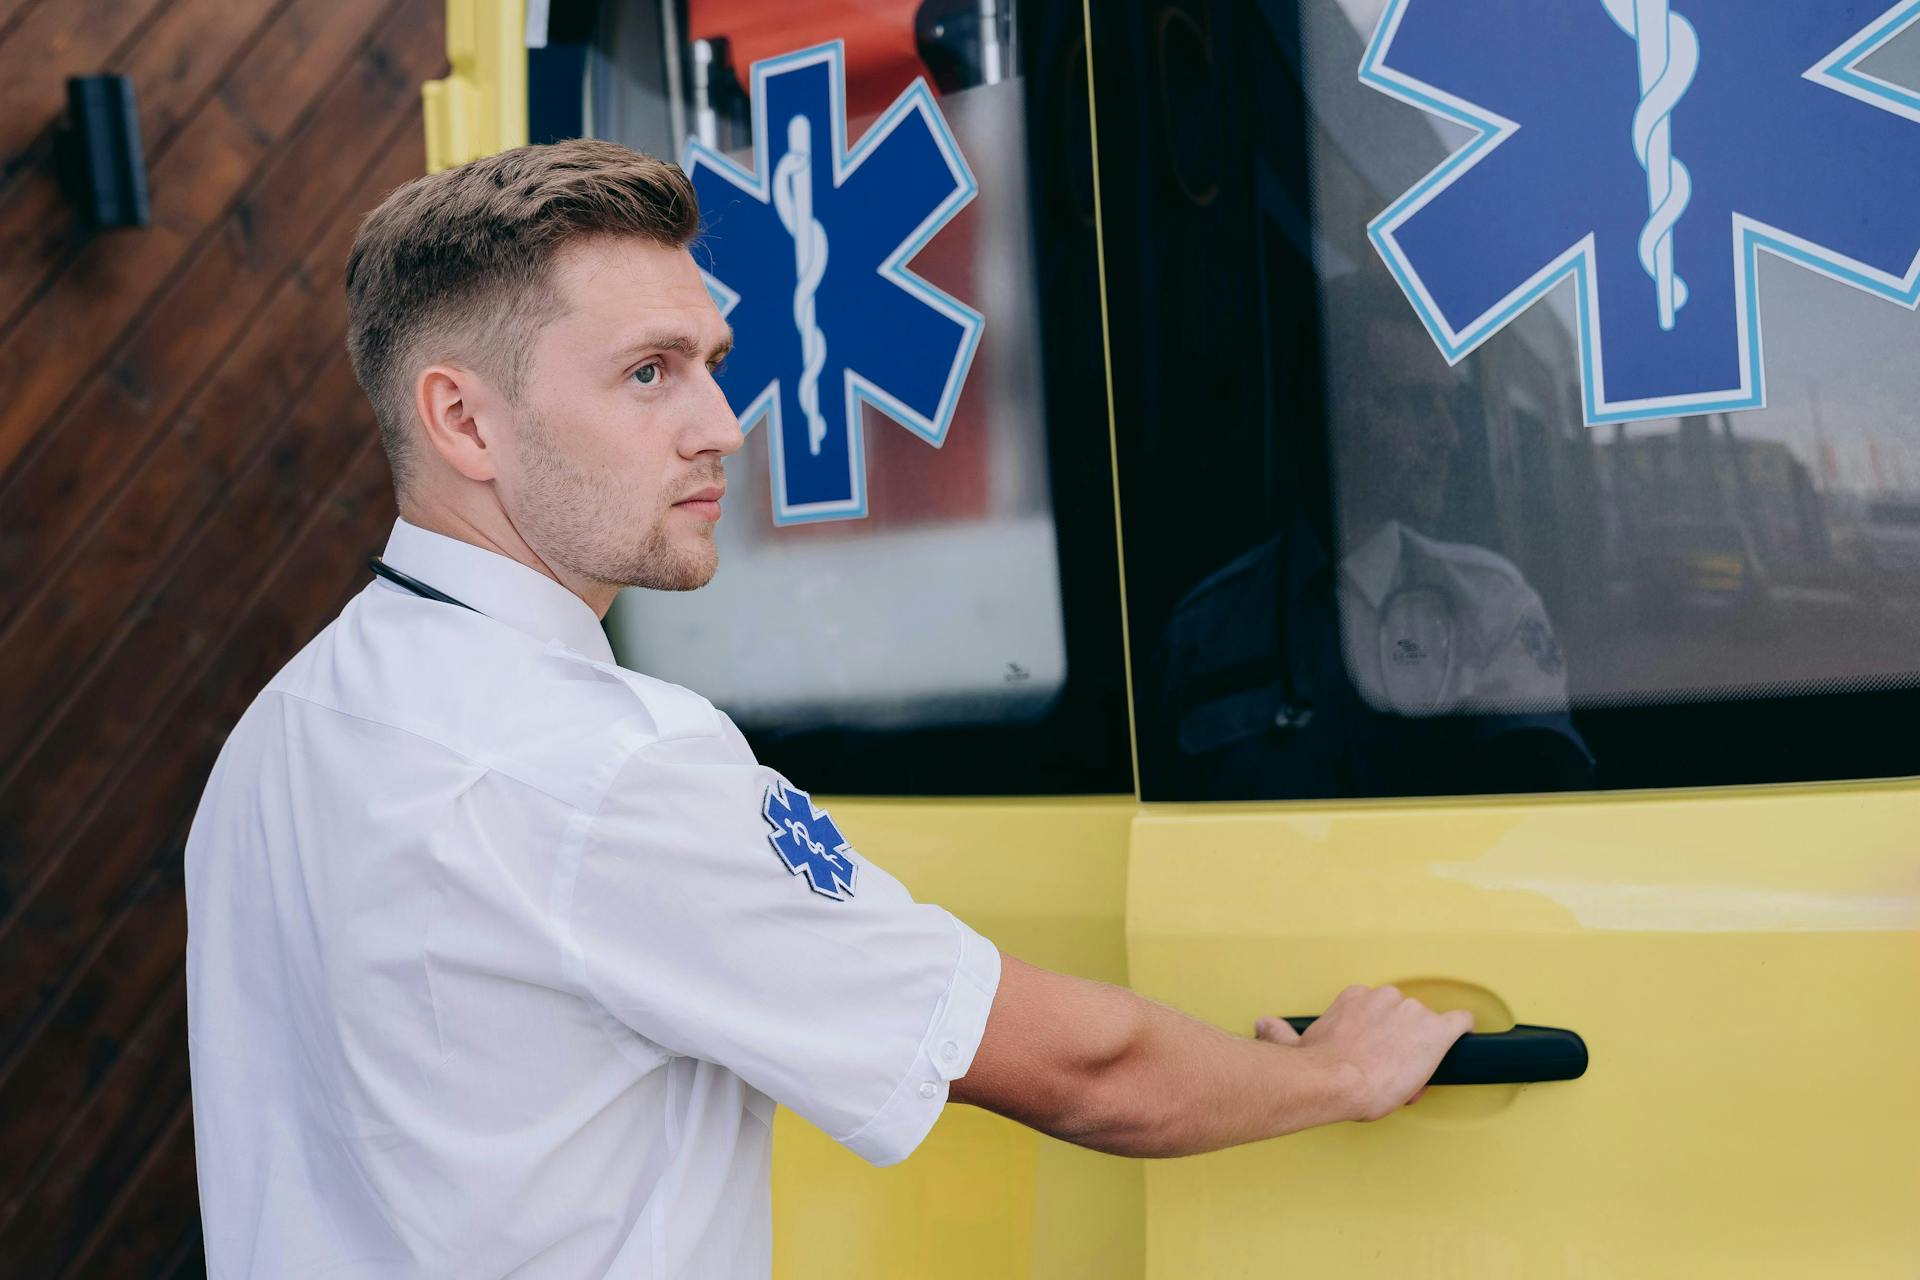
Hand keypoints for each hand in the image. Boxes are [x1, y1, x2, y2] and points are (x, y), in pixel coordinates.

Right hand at [1259, 986, 1471, 1121]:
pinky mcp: (1436, 1032)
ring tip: (1409, 1076)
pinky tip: (1462, 1039)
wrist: (1338, 1081)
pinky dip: (1462, 1030)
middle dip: (1400, 1041)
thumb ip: (1280, 1033)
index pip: (1377, 1010)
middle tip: (1389, 1070)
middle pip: (1404, 1017)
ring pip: (1427, 1027)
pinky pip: (1460, 1022)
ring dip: (1421, 1048)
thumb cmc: (1317, 1068)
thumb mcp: (1292, 1045)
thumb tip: (1263, 1025)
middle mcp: (1385, 997)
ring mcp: (1412, 1012)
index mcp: (1355, 998)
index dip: (1379, 1035)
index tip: (1372, 1053)